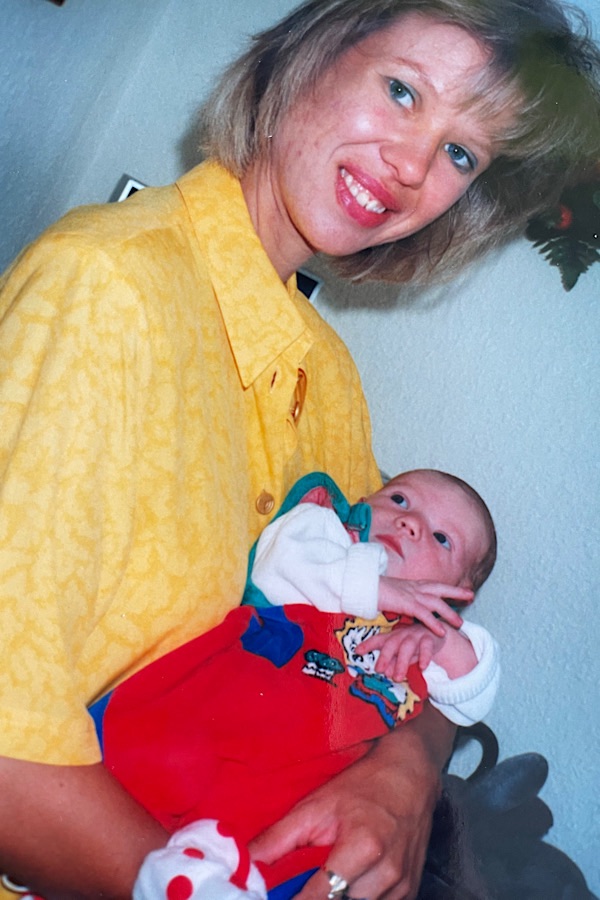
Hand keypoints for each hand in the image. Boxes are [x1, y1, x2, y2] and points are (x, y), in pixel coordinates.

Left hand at [248, 707, 452, 899]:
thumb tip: (247, 863)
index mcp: (363, 848)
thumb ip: (279, 838)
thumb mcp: (317, 805)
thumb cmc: (363, 785)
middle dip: (318, 897)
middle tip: (301, 883)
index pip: (319, 897)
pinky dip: (358, 898)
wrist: (411, 774)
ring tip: (326, 876)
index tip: (280, 896)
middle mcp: (387, 872)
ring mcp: (401, 885)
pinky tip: (348, 882)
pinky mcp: (409, 891)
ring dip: (339, 897)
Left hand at [359, 623, 445, 682]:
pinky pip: (427, 647)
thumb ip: (393, 662)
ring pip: (407, 647)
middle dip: (385, 657)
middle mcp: (402, 635)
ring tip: (398, 677)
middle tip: (380, 671)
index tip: (357, 651)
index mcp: (393, 637)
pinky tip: (422, 666)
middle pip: (391, 644)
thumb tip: (385, 673)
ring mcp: (416, 636)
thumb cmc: (414, 644)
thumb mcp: (401, 652)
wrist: (436, 631)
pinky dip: (424, 656)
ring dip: (402, 662)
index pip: (378, 640)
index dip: (367, 645)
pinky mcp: (430, 639)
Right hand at [377, 577, 469, 635]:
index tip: (463, 590)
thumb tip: (411, 610)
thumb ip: (405, 601)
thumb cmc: (375, 591)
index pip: (435, 585)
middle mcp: (415, 587)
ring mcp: (411, 594)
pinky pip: (423, 614)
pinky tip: (441, 631)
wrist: (363, 586)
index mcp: (413, 584)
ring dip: (449, 613)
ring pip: (436, 603)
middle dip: (457, 592)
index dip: (449, 588)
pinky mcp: (405, 603)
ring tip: (460, 623)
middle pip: (441, 588)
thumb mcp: (394, 595)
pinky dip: (433, 622)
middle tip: (472, 595)